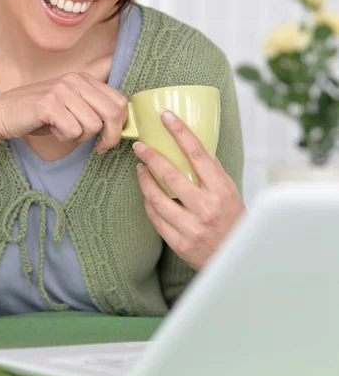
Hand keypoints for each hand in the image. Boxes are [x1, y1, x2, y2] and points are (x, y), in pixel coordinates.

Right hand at [0, 55, 127, 153]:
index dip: (120, 124)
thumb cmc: (40, 115)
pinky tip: (53, 131)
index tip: (108, 139)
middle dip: (110, 136)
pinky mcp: (48, 104)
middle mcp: (75, 80)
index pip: (119, 101)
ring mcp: (61, 90)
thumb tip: (121, 125)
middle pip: (112, 113)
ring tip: (63, 131)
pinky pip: (73, 131)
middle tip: (99, 148)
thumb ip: (94, 109)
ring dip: (80, 137)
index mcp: (84, 79)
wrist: (2, 114)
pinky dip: (65, 138)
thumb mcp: (72, 105)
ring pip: (92, 125)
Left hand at [133, 110, 245, 270]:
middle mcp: (206, 208)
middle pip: (171, 175)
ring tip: (139, 169)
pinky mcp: (179, 243)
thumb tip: (192, 145)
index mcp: (221, 190)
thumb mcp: (230, 192)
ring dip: (144, 180)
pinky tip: (147, 195)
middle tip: (139, 146)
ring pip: (157, 198)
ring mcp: (192, 227)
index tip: (166, 117)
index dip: (180, 132)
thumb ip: (213, 171)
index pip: (198, 154)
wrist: (235, 258)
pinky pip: (156, 219)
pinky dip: (149, 204)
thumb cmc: (233, 220)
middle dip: (151, 157)